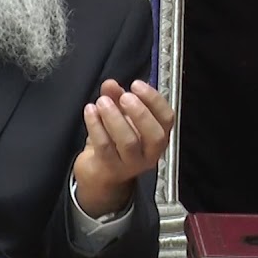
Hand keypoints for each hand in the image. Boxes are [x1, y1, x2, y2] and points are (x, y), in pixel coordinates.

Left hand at [73, 79, 174, 217]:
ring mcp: (130, 164)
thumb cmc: (115, 140)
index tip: (136, 84)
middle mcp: (149, 153)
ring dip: (114, 118)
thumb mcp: (119, 115)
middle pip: (154, 135)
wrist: (99, 172)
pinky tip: (90, 110)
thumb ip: (116, 97)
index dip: (154, 100)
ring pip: (128, 142)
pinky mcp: (110, 168)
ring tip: (101, 101)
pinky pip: (104, 146)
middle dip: (140, 112)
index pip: (167, 118)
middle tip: (124, 96)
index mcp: (158, 136)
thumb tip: (110, 84)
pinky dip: (96, 126)